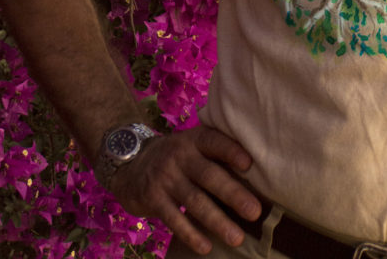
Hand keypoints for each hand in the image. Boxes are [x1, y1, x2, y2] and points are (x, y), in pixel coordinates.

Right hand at [104, 125, 262, 254]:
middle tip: (255, 212)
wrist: (130, 163)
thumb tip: (256, 171)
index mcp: (194, 140)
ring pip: (195, 202)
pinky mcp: (153, 199)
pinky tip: (206, 247)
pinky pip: (174, 219)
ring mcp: (165, 178)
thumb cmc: (176, 156)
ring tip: (237, 237)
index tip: (250, 164)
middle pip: (209, 176)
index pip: (214, 142)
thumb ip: (215, 152)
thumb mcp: (192, 145)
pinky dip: (191, 234)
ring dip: (218, 221)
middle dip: (233, 194)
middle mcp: (180, 157)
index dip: (231, 151)